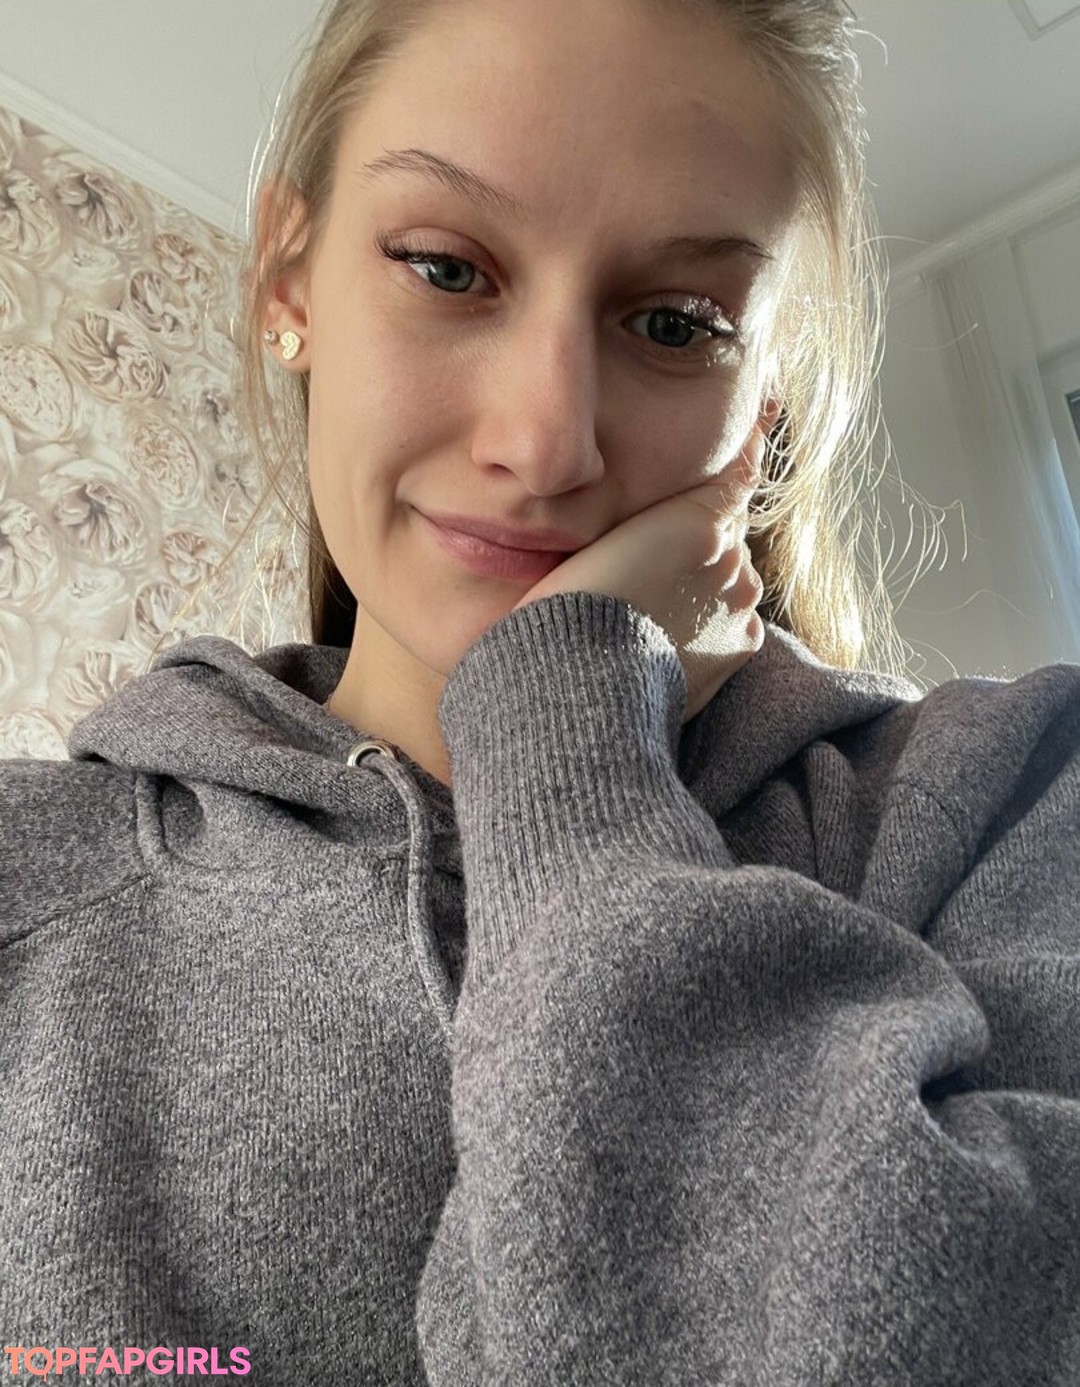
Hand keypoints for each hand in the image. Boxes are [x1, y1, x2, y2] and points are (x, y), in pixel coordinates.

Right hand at [511, 428, 768, 723]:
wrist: (582, 685)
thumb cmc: (569, 606)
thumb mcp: (589, 536)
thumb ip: (644, 509)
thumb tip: (685, 476)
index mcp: (697, 517)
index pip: (734, 474)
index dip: (733, 462)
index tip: (747, 436)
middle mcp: (733, 555)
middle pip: (725, 532)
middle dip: (699, 540)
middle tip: (650, 563)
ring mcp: (741, 602)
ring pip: (730, 578)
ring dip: (704, 586)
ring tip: (653, 607)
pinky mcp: (741, 646)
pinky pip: (735, 624)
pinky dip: (710, 628)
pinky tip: (670, 638)